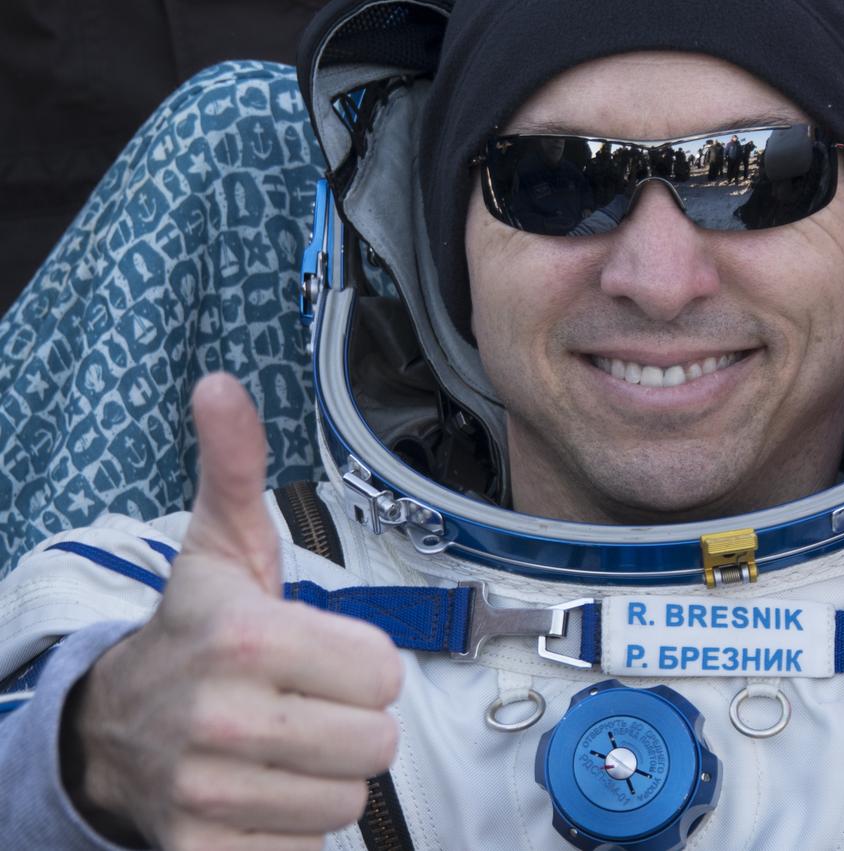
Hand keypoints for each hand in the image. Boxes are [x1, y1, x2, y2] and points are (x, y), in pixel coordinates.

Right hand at [65, 373, 403, 849]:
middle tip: (307, 700)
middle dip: (353, 720)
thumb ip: (236, 464)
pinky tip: (264, 790)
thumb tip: (222, 384)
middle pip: (376, 741)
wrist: (115, 727)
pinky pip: (306, 850)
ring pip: (348, 800)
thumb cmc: (194, 629)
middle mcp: (223, 720)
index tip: (322, 653)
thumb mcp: (221, 543)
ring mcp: (209, 794)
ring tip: (285, 743)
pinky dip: (295, 825)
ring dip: (328, 774)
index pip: (384, 673)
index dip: (363, 662)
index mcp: (245, 639)